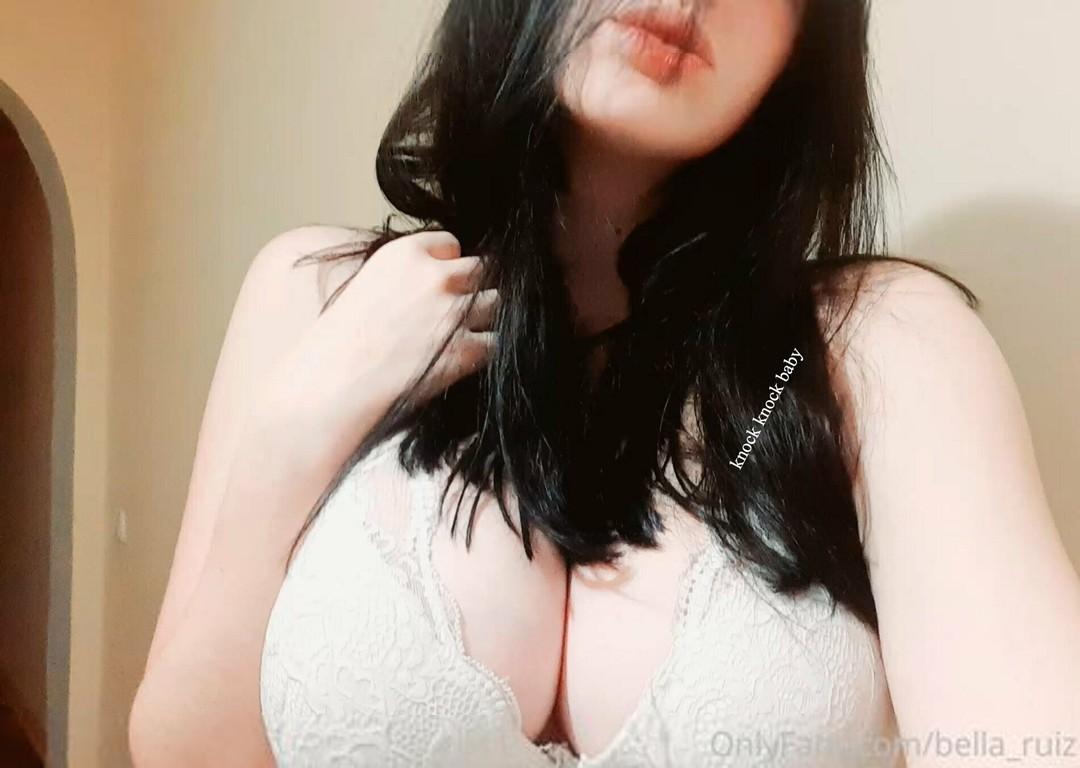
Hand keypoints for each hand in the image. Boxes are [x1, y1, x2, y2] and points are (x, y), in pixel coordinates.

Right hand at [250, 229, 495, 475]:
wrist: (331, 385)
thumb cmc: (336, 344)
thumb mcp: (365, 287)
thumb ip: (403, 276)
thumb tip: (430, 283)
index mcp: (406, 253)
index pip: (451, 244)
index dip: (447, 266)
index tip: (438, 286)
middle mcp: (437, 276)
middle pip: (482, 271)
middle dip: (472, 290)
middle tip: (454, 316)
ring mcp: (454, 312)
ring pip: (495, 304)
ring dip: (483, 320)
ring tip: (458, 340)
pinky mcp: (466, 350)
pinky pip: (494, 342)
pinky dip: (483, 352)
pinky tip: (461, 363)